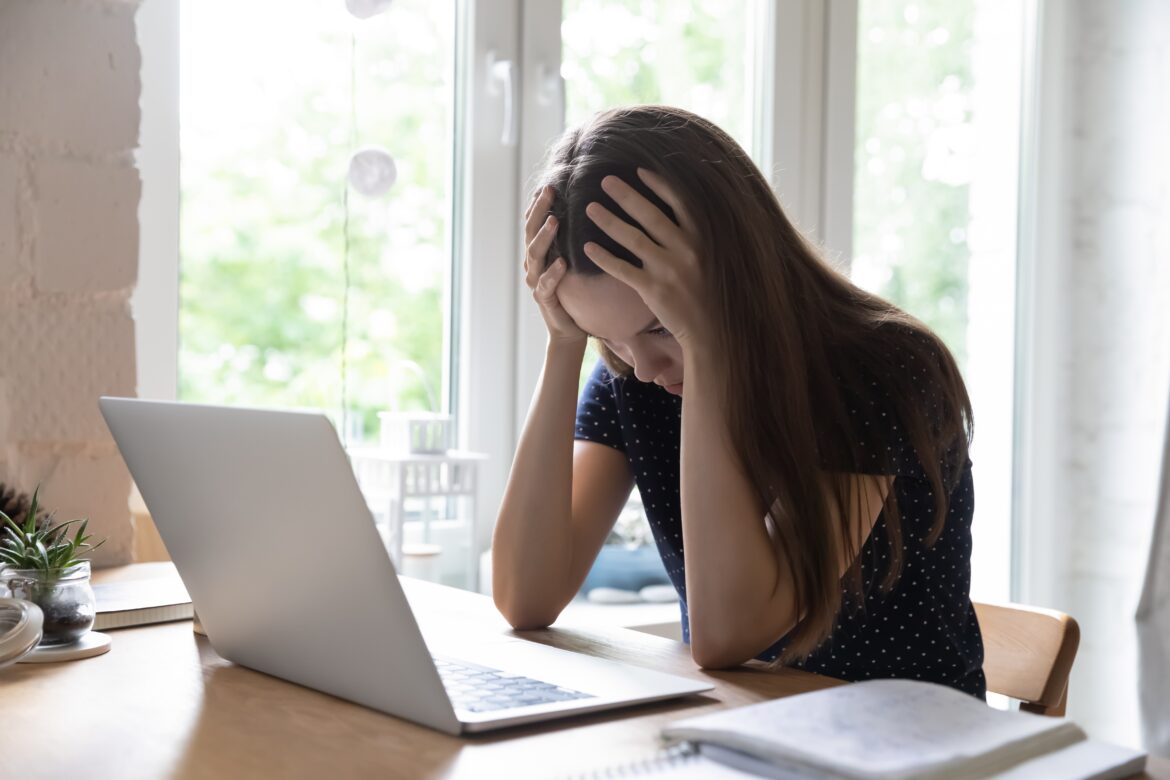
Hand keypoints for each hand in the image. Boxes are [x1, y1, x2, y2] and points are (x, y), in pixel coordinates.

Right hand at [524, 187, 587, 345]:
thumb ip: (576, 239)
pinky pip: (546, 285)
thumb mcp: (575, 261)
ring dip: (544, 237)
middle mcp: (534, 264)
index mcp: (540, 253)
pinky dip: (553, 273)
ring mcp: (536, 282)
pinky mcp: (545, 300)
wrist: (570, 330)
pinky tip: (562, 263)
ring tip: (554, 221)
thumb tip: (593, 209)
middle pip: (530, 232)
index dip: (538, 203)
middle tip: (549, 191)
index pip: (535, 222)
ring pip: (534, 255)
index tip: (547, 183)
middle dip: (539, 210)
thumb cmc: (576, 292)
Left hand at [582, 169, 713, 349]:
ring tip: (590, 209)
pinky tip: (587, 248)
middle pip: (650, 215)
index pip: (678, 202)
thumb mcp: (710, 256)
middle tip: (605, 181)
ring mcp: (668, 269)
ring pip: (632, 239)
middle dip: (625, 195)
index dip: (658, 184)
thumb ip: (692, 235)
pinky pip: (623, 269)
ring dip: (609, 221)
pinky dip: (604, 258)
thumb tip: (673, 211)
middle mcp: (685, 249)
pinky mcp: (653, 289)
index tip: (639, 170)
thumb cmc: (709, 290)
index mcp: (701, 237)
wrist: (711, 328)